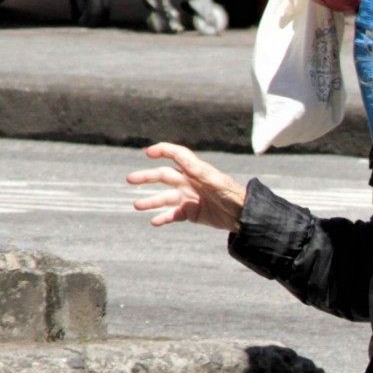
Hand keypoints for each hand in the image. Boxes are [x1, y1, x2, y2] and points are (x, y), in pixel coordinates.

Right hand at [128, 143, 247, 230]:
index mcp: (195, 170)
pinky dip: (163, 218)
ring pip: (164, 197)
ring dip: (150, 201)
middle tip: (129, 179)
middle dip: (146, 177)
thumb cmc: (232, 194)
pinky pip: (173, 214)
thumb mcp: (216, 181)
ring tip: (136, 205)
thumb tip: (181, 159)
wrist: (243, 216)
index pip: (177, 155)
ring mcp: (188, 198)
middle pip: (163, 176)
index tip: (148, 153)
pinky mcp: (190, 213)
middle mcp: (189, 182)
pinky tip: (154, 222)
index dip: (163, 150)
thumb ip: (198, 171)